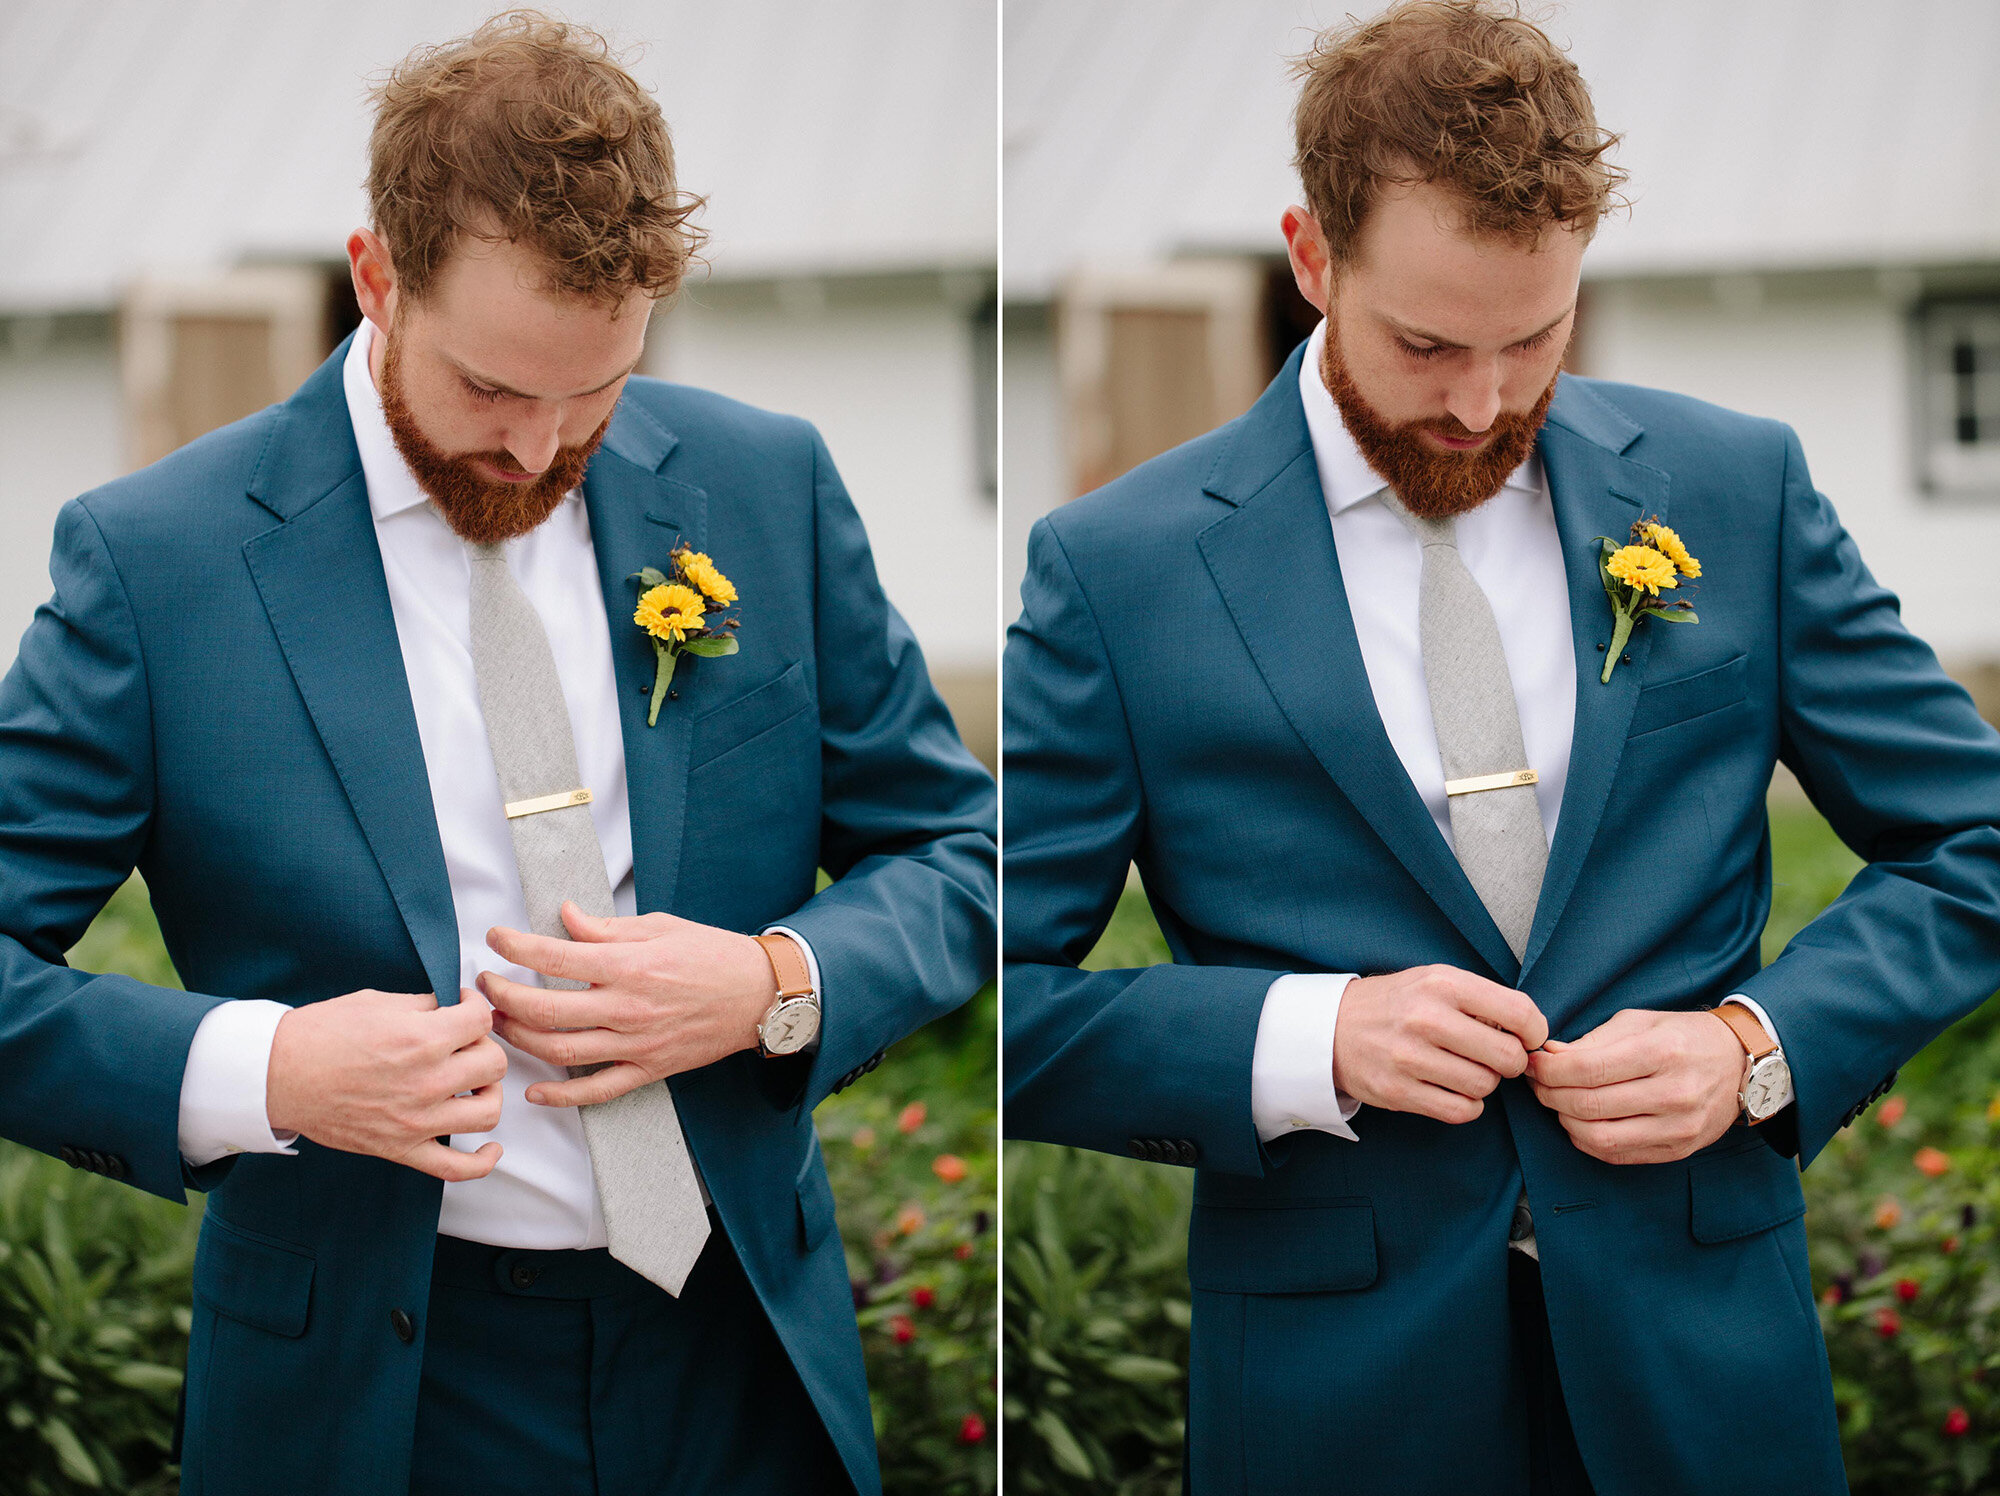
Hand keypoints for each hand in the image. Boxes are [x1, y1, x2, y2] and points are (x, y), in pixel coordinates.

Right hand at [265, 988, 506, 1181]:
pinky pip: (456, 1168)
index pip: (481, 1019)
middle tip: (463, 1043)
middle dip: (483, 1046)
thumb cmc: (321, 1034)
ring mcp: (416, 1120)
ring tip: (471, 1082)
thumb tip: (452, 1006)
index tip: (464, 1007)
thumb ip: (424, 1005)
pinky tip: (491, 1148)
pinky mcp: (401, 1149)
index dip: (476, 1006)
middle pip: (494, 1063)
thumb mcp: (378, 1002)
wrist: (277, 1073)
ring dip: (486, 1092)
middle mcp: (426, 1081)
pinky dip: (482, 1162)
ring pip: (488, 1111)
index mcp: (422, 1039)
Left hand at [480, 902, 775, 1108]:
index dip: (514, 946)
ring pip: (559, 1050)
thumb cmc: (712, 955)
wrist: (759, 995)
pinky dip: (561, 1096)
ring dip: (518, 1039)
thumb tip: (566, 918)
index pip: (554, 957)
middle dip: (502, 995)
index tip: (494, 938)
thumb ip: (607, 927)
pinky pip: (596, 1090)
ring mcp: (636, 1044)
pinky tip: (535, 1091)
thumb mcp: (660, 927)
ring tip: (499, 1023)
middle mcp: (627, 1007)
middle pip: (543, 1009)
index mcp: (629, 965)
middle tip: (485, 983)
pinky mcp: (647, 1069)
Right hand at [1331, 965, 1549, 1123]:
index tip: (1527, 1037)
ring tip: (1466, 1069)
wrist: (1332, 1027)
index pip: (1519, 1013)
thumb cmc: (1396, 1003)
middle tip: (1495, 1056)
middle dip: (1511, 1061)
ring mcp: (1409, 1058)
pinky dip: (1467, 1105)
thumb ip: (1481, 999)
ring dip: (1484, 1083)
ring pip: (1485, 1086)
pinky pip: (1460, 1111)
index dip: (1535, 1031)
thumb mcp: (1435, 980)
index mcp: (1443, 984)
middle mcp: (1427, 1019)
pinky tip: (1454, 1090)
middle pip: (1508, 1057)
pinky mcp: (1398, 1091)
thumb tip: (1529, 1031)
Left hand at [1525, 1008, 1746, 1163]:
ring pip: (1599, 1137)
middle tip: (1536, 1083)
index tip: (1532, 1063)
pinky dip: (1587, 1141)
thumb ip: (1592, 1040)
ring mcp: (1679, 1127)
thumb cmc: (1684, 1036)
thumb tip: (1547, 1055)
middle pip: (1589, 1104)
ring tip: (1556, 1102)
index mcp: (1661, 1052)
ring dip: (1564, 1120)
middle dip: (1549, 1094)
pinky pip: (1618, 1155)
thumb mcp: (1639, 1022)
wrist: (1740, 1064)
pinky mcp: (1678, 1150)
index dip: (1548, 1070)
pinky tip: (1579, 1122)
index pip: (1588, 1069)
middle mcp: (1673, 1093)